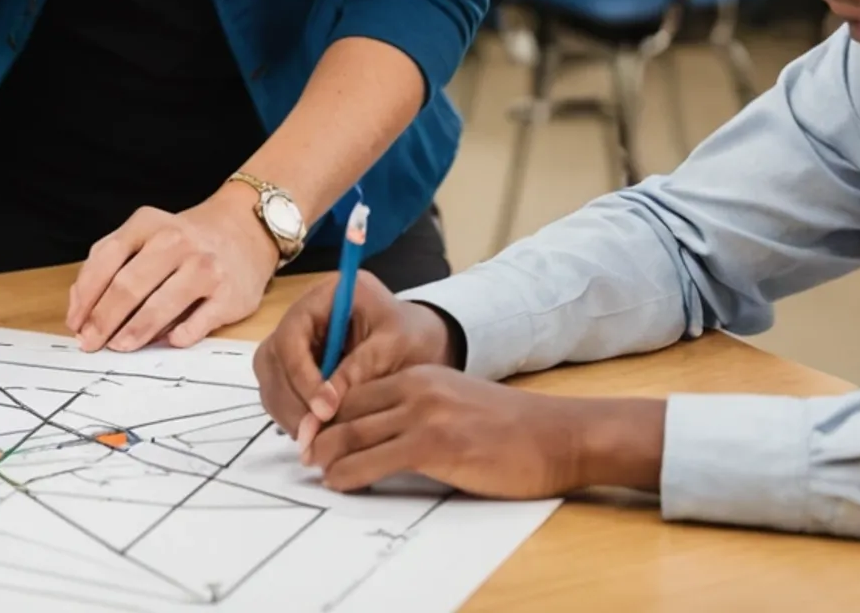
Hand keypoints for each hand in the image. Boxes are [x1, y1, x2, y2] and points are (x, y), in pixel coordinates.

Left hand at [64, 195, 277, 352]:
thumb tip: (79, 304)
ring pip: (160, 306)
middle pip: (128, 285)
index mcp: (147, 224)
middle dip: (104, 320)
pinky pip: (197, 323)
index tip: (76, 323)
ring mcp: (205, 267)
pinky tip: (166, 343)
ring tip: (118, 347)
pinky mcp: (229, 294)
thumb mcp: (144, 235)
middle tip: (91, 343)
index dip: (86, 296)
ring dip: (134, 332)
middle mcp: (176, 241)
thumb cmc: (183, 241)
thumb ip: (108, 262)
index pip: (106, 260)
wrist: (244, 230)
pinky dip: (178, 337)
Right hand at [255, 274, 457, 447]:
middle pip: (271, 358)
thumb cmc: (414, 338)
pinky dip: (293, 417)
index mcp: (324, 296)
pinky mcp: (296, 370)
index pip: (292, 335)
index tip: (326, 410)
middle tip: (315, 434)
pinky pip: (280, 395)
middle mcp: (301, 317)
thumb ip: (359, 372)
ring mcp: (295, 344)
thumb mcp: (395, 347)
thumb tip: (323, 411)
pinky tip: (317, 434)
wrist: (423, 345)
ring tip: (317, 439)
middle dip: (291, 399)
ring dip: (288, 412)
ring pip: (271, 380)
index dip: (301, 374)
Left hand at [303, 368, 662, 500]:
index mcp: (418, 375)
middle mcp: (415, 388)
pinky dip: (347, 475)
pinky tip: (339, 483)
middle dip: (318, 433)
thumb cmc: (510, 428)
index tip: (314, 433)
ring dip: (325, 456)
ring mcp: (423, 415)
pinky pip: (371, 461)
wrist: (555, 436)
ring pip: (350, 434)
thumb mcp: (455, 402)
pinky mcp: (434, 446)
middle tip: (304, 455)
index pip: (354, 389)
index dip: (328, 413)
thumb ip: (417, 408)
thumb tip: (378, 433)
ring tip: (316, 470)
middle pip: (344, 409)